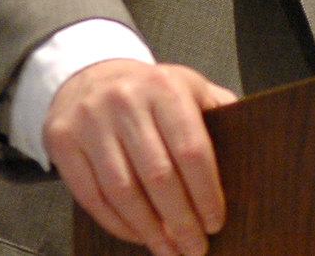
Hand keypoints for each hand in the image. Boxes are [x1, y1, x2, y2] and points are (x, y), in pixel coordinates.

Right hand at [43, 58, 239, 255]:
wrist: (88, 76)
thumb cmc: (148, 92)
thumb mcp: (188, 87)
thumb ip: (218, 112)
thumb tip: (252, 149)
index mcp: (165, 87)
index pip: (191, 148)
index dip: (205, 192)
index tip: (215, 221)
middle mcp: (126, 101)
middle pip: (158, 175)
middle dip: (180, 220)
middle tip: (194, 247)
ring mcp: (90, 121)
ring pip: (122, 191)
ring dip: (148, 230)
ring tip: (168, 249)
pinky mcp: (63, 141)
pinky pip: (91, 196)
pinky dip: (117, 223)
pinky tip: (138, 234)